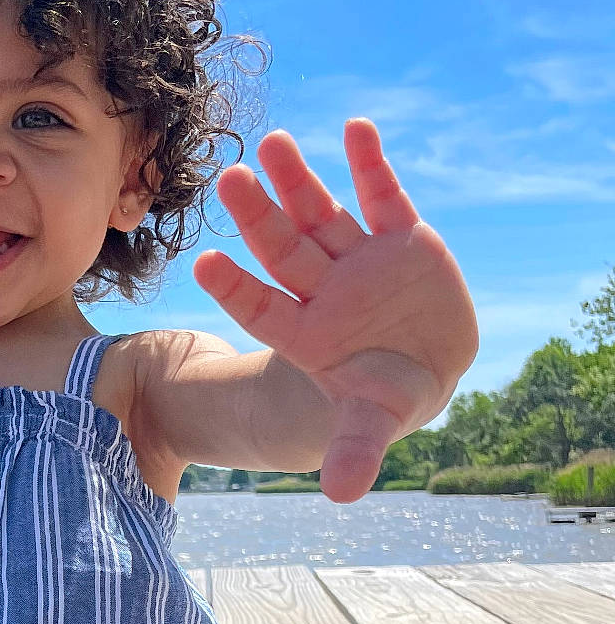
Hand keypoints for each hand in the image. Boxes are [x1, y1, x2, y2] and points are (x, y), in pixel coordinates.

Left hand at [191, 120, 478, 502]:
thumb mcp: (371, 422)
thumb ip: (354, 450)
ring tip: (272, 143)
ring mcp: (358, 259)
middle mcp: (322, 290)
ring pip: (320, 215)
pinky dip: (370, 164)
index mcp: (305, 333)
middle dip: (259, 218)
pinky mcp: (400, 237)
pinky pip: (383, 196)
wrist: (421, 366)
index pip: (260, 307)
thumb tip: (343, 495)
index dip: (235, 287)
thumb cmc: (381, 396)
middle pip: (282, 251)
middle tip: (228, 181)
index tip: (202, 264)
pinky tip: (355, 127)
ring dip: (298, 182)